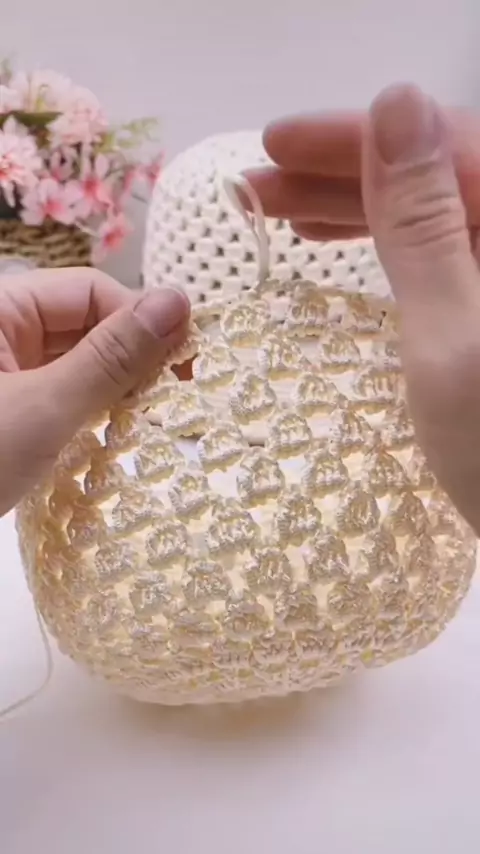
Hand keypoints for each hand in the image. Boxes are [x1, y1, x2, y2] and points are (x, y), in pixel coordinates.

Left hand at [0, 268, 188, 515]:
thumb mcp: (44, 410)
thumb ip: (112, 358)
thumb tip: (178, 302)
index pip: (90, 292)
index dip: (141, 321)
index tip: (186, 362)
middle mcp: (1, 331)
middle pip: (87, 324)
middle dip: (132, 358)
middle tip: (177, 398)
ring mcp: (4, 372)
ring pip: (79, 362)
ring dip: (116, 388)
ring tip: (150, 421)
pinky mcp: (10, 408)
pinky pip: (63, 394)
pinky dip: (92, 412)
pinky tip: (114, 436)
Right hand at [251, 84, 479, 534]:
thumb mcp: (451, 337)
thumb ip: (423, 225)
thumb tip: (396, 103)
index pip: (446, 143)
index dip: (356, 137)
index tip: (274, 144)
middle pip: (436, 174)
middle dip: (343, 175)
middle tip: (257, 188)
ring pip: (433, 215)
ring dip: (358, 209)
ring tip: (285, 219)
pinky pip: (438, 256)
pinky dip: (387, 250)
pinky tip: (341, 250)